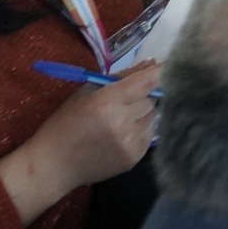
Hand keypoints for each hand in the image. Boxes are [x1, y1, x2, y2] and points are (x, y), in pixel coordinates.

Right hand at [0, 63, 159, 220]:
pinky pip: (149, 135)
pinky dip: (141, 130)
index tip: (173, 64)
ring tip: (122, 118)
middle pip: (153, 99)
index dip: (164, 71)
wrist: (53, 166)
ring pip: (154, 116)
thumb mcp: (88, 92)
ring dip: (143, 113)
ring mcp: (131, 142)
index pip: (149, 81)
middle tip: (127, 99)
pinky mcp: (134, 158)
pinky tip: (121, 134)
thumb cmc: (66, 124)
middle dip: (144, 95)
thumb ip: (122, 76)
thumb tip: (152, 62)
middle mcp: (123, 122)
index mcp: (108, 101)